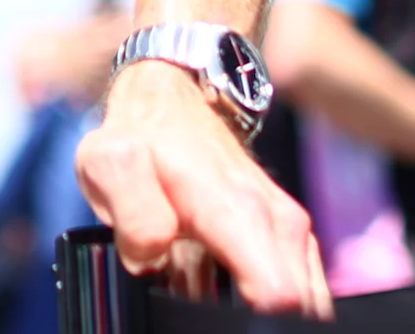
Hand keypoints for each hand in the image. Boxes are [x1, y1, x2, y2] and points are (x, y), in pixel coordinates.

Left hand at [75, 61, 328, 317]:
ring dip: (260, 316)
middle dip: (255, 323)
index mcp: (237, 210)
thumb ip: (133, 211)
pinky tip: (229, 300)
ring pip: (303, 307)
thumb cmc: (141, 138)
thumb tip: (153, 258)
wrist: (171, 103)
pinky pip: (300, 294)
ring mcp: (292, 234)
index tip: (212, 325)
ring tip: (208, 304)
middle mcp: (279, 224)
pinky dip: (269, 308)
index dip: (252, 325)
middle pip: (296, 312)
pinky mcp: (294, 242)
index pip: (279, 294)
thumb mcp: (111, 163)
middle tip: (200, 316)